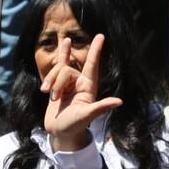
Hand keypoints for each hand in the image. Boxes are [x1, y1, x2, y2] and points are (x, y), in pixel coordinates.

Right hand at [41, 34, 122, 151]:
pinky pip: (55, 69)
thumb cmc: (74, 126)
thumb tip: (119, 101)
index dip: (95, 50)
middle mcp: (79, 83)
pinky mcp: (57, 85)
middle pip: (66, 70)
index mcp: (88, 88)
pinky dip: (50, 76)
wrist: (59, 132)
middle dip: (57, 82)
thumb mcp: (87, 116)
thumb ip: (101, 107)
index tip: (101, 36)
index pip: (92, 65)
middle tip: (55, 99)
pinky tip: (50, 77)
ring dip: (51, 83)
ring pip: (58, 70)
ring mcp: (68, 83)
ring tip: (51, 98)